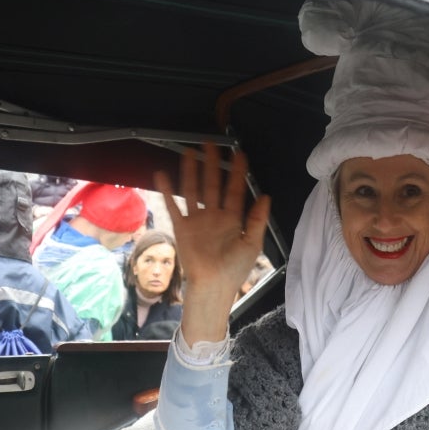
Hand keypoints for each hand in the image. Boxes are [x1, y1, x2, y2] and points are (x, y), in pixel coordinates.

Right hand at [155, 142, 270, 343]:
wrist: (213, 285)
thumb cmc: (234, 269)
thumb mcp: (252, 243)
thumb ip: (257, 219)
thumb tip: (266, 196)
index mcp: (233, 219)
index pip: (236, 190)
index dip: (238, 172)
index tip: (239, 154)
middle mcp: (214, 215)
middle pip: (213, 184)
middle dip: (213, 164)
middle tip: (211, 144)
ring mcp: (197, 220)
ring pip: (193, 189)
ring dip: (191, 171)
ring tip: (189, 152)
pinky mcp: (182, 227)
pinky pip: (173, 205)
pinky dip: (167, 190)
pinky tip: (162, 175)